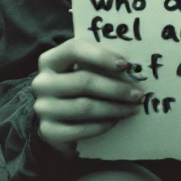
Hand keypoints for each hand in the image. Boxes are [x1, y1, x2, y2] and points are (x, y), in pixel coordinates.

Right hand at [31, 38, 142, 155]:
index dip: (101, 56)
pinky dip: (102, 125)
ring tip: (133, 108)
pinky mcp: (48, 131)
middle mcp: (42, 82)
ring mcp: (43, 108)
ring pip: (85, 106)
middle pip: (84, 81)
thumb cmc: (77, 88)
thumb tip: (132, 67)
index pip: (74, 49)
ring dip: (114, 108)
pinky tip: (116, 121)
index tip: (125, 65)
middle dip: (116, 88)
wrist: (58, 121)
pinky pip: (81, 129)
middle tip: (138, 94)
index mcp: (50, 60)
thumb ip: (99, 63)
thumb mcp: (83, 69)